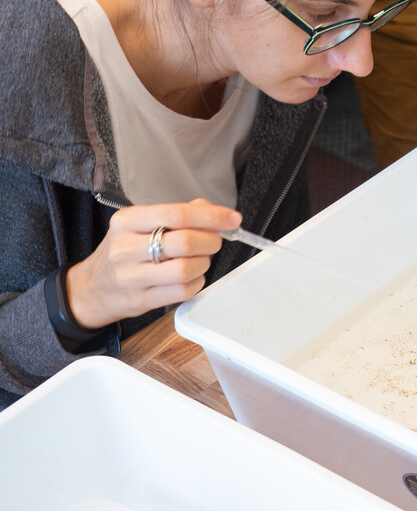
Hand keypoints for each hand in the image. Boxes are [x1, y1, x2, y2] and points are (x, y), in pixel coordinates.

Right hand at [66, 199, 241, 328]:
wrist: (89, 289)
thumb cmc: (123, 252)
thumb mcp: (139, 224)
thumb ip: (177, 214)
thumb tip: (211, 210)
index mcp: (127, 221)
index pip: (176, 214)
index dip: (211, 217)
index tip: (232, 219)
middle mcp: (125, 248)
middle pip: (185, 242)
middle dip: (210, 241)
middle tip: (214, 242)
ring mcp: (131, 277)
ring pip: (186, 269)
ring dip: (203, 264)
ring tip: (199, 260)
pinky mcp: (140, 301)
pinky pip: (183, 291)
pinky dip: (196, 282)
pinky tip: (190, 277)